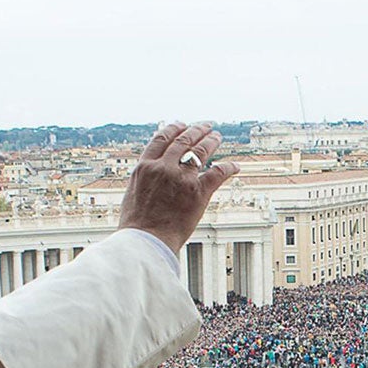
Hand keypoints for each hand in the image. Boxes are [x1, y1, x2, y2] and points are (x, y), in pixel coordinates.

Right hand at [118, 122, 239, 253]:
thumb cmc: (136, 226)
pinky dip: (228, 168)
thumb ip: (144, 179)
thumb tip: (149, 175)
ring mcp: (181, 179)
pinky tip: (235, 166)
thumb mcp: (132, 194)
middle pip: (183, 140)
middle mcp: (163, 167)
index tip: (181, 124)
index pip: (161, 139)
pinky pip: (218, 173)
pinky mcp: (198, 193)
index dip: (174, 128)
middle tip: (206, 126)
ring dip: (211, 141)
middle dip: (196, 130)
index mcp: (144, 167)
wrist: (145, 243)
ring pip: (200, 151)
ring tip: (217, 136)